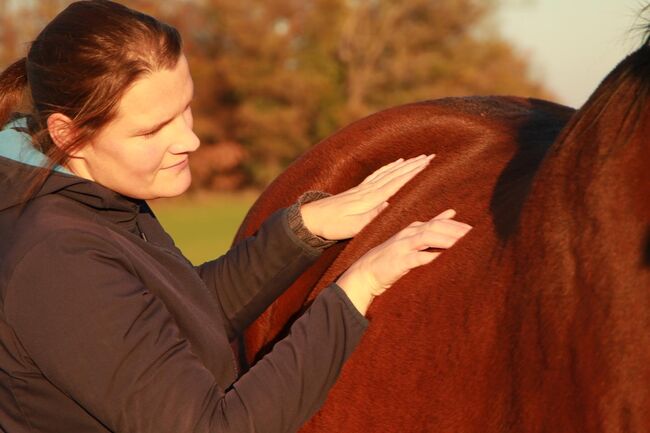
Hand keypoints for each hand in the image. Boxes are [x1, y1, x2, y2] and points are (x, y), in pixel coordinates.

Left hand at [300, 154, 434, 240]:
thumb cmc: (332, 226)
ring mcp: (363, 188)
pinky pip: (378, 174)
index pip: (395, 183)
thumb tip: (388, 206)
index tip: (427, 163)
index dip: (412, 173)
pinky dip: (390, 167)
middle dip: (414, 165)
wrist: (312, 218)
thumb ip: (370, 217)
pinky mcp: (358, 189)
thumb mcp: (351, 227)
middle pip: (395, 174)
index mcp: (369, 199)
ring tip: (419, 157)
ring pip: (388, 172)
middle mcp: (368, 190)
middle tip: (431, 156)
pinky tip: (396, 163)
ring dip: (405, 164)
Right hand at [336, 209, 471, 314]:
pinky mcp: (398, 261)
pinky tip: (444, 259)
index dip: (457, 225)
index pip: (438, 222)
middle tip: (476, 235)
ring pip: (428, 237)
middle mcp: (408, 234)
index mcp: (412, 229)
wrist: (364, 274)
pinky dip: (432, 257)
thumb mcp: (411, 241)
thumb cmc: (389, 259)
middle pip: (436, 227)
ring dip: (448, 240)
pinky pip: (418, 257)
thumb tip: (451, 213)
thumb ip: (430, 228)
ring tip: (465, 243)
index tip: (475, 230)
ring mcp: (402, 246)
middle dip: (457, 230)